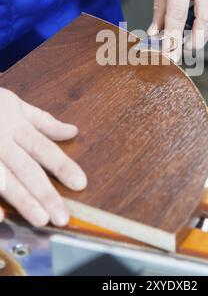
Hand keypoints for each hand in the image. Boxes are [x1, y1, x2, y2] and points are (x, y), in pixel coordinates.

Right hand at [0, 88, 86, 226]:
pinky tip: (0, 218)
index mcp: (15, 125)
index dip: (62, 166)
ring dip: (22, 201)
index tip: (80, 183)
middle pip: (26, 169)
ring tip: (40, 220)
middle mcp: (0, 141)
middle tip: (62, 216)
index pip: (43, 148)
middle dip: (45, 193)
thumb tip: (72, 131)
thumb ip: (44, 121)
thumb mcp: (15, 105)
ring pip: (4, 180)